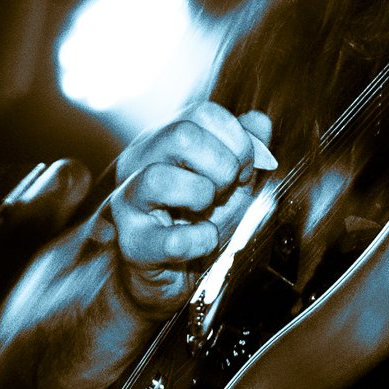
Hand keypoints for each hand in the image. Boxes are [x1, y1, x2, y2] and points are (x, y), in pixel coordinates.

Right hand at [96, 103, 276, 317]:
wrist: (172, 275)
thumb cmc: (198, 220)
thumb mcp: (231, 180)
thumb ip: (247, 147)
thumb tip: (260, 123)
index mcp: (165, 139)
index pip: (203, 113)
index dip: (237, 139)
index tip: (245, 168)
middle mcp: (139, 162)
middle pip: (181, 135)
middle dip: (221, 165)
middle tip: (227, 189)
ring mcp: (129, 201)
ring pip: (159, 178)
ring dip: (201, 196)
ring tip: (207, 213)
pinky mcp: (132, 243)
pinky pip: (172, 238)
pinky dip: (201, 240)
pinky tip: (205, 240)